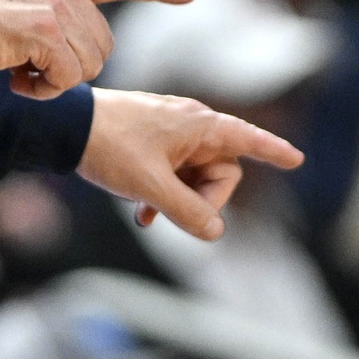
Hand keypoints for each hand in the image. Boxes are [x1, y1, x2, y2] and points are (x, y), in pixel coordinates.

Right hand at [0, 0, 196, 98]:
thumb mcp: (13, 6)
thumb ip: (50, 15)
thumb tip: (83, 55)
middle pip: (103, 46)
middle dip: (72, 68)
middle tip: (27, 69)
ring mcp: (54, 4)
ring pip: (89, 66)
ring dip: (55, 82)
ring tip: (17, 71)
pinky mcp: (44, 29)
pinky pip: (68, 78)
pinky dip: (44, 90)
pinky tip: (15, 79)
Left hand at [76, 87, 302, 239]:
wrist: (63, 127)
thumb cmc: (109, 145)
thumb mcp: (150, 185)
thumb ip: (187, 211)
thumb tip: (216, 233)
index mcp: (198, 125)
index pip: (247, 139)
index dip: (272, 152)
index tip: (296, 160)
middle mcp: (190, 126)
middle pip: (221, 172)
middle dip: (204, 200)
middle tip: (175, 213)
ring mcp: (169, 135)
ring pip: (194, 178)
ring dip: (179, 202)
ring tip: (149, 215)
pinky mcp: (150, 145)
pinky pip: (172, 176)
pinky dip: (163, 196)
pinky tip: (142, 216)